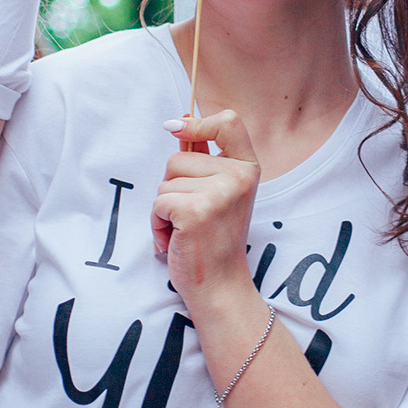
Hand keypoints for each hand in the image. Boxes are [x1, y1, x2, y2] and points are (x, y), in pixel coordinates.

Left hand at [152, 111, 261, 309]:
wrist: (220, 285)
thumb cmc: (214, 240)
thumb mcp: (218, 193)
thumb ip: (204, 159)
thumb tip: (179, 122)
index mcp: (248, 169)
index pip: (229, 122)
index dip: (198, 122)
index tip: (176, 128)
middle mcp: (239, 177)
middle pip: (178, 157)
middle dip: (172, 186)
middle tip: (191, 216)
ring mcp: (219, 193)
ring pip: (165, 182)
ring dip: (164, 208)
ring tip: (185, 229)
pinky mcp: (196, 211)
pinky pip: (158, 202)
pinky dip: (158, 223)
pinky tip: (176, 239)